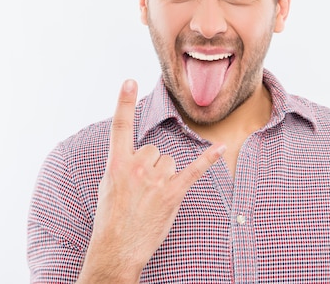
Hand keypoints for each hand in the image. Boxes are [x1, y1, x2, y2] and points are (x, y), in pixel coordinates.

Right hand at [77, 80, 225, 282]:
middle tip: (141, 191)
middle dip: (151, 168)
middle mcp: (137, 167)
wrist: (117, 248)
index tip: (129, 81)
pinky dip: (208, 159)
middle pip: (155, 151)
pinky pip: (193, 170)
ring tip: (153, 198)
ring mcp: (156, 180)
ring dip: (165, 177)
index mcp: (117, 164)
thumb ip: (122, 166)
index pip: (120, 127)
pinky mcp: (173, 193)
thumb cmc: (111, 219)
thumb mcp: (108, 187)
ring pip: (170, 162)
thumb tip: (136, 158)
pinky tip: (221, 148)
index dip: (123, 102)